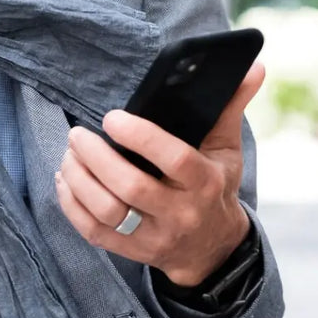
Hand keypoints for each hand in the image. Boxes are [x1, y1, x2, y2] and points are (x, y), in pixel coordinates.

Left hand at [55, 62, 264, 285]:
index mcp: (205, 182)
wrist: (213, 248)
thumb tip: (253, 66)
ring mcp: (155, 236)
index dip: (140, 136)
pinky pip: (95, 233)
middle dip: (96, 157)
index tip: (111, 117)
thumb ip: (231, 106)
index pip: (173, 158)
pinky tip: (65, 179)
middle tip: (77, 134)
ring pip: (108, 213)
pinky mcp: (133, 251)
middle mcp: (181, 213)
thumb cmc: (215, 186)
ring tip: (69, 153)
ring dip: (79, 179)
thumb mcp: (226, 148)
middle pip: (130, 187)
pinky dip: (71, 206)